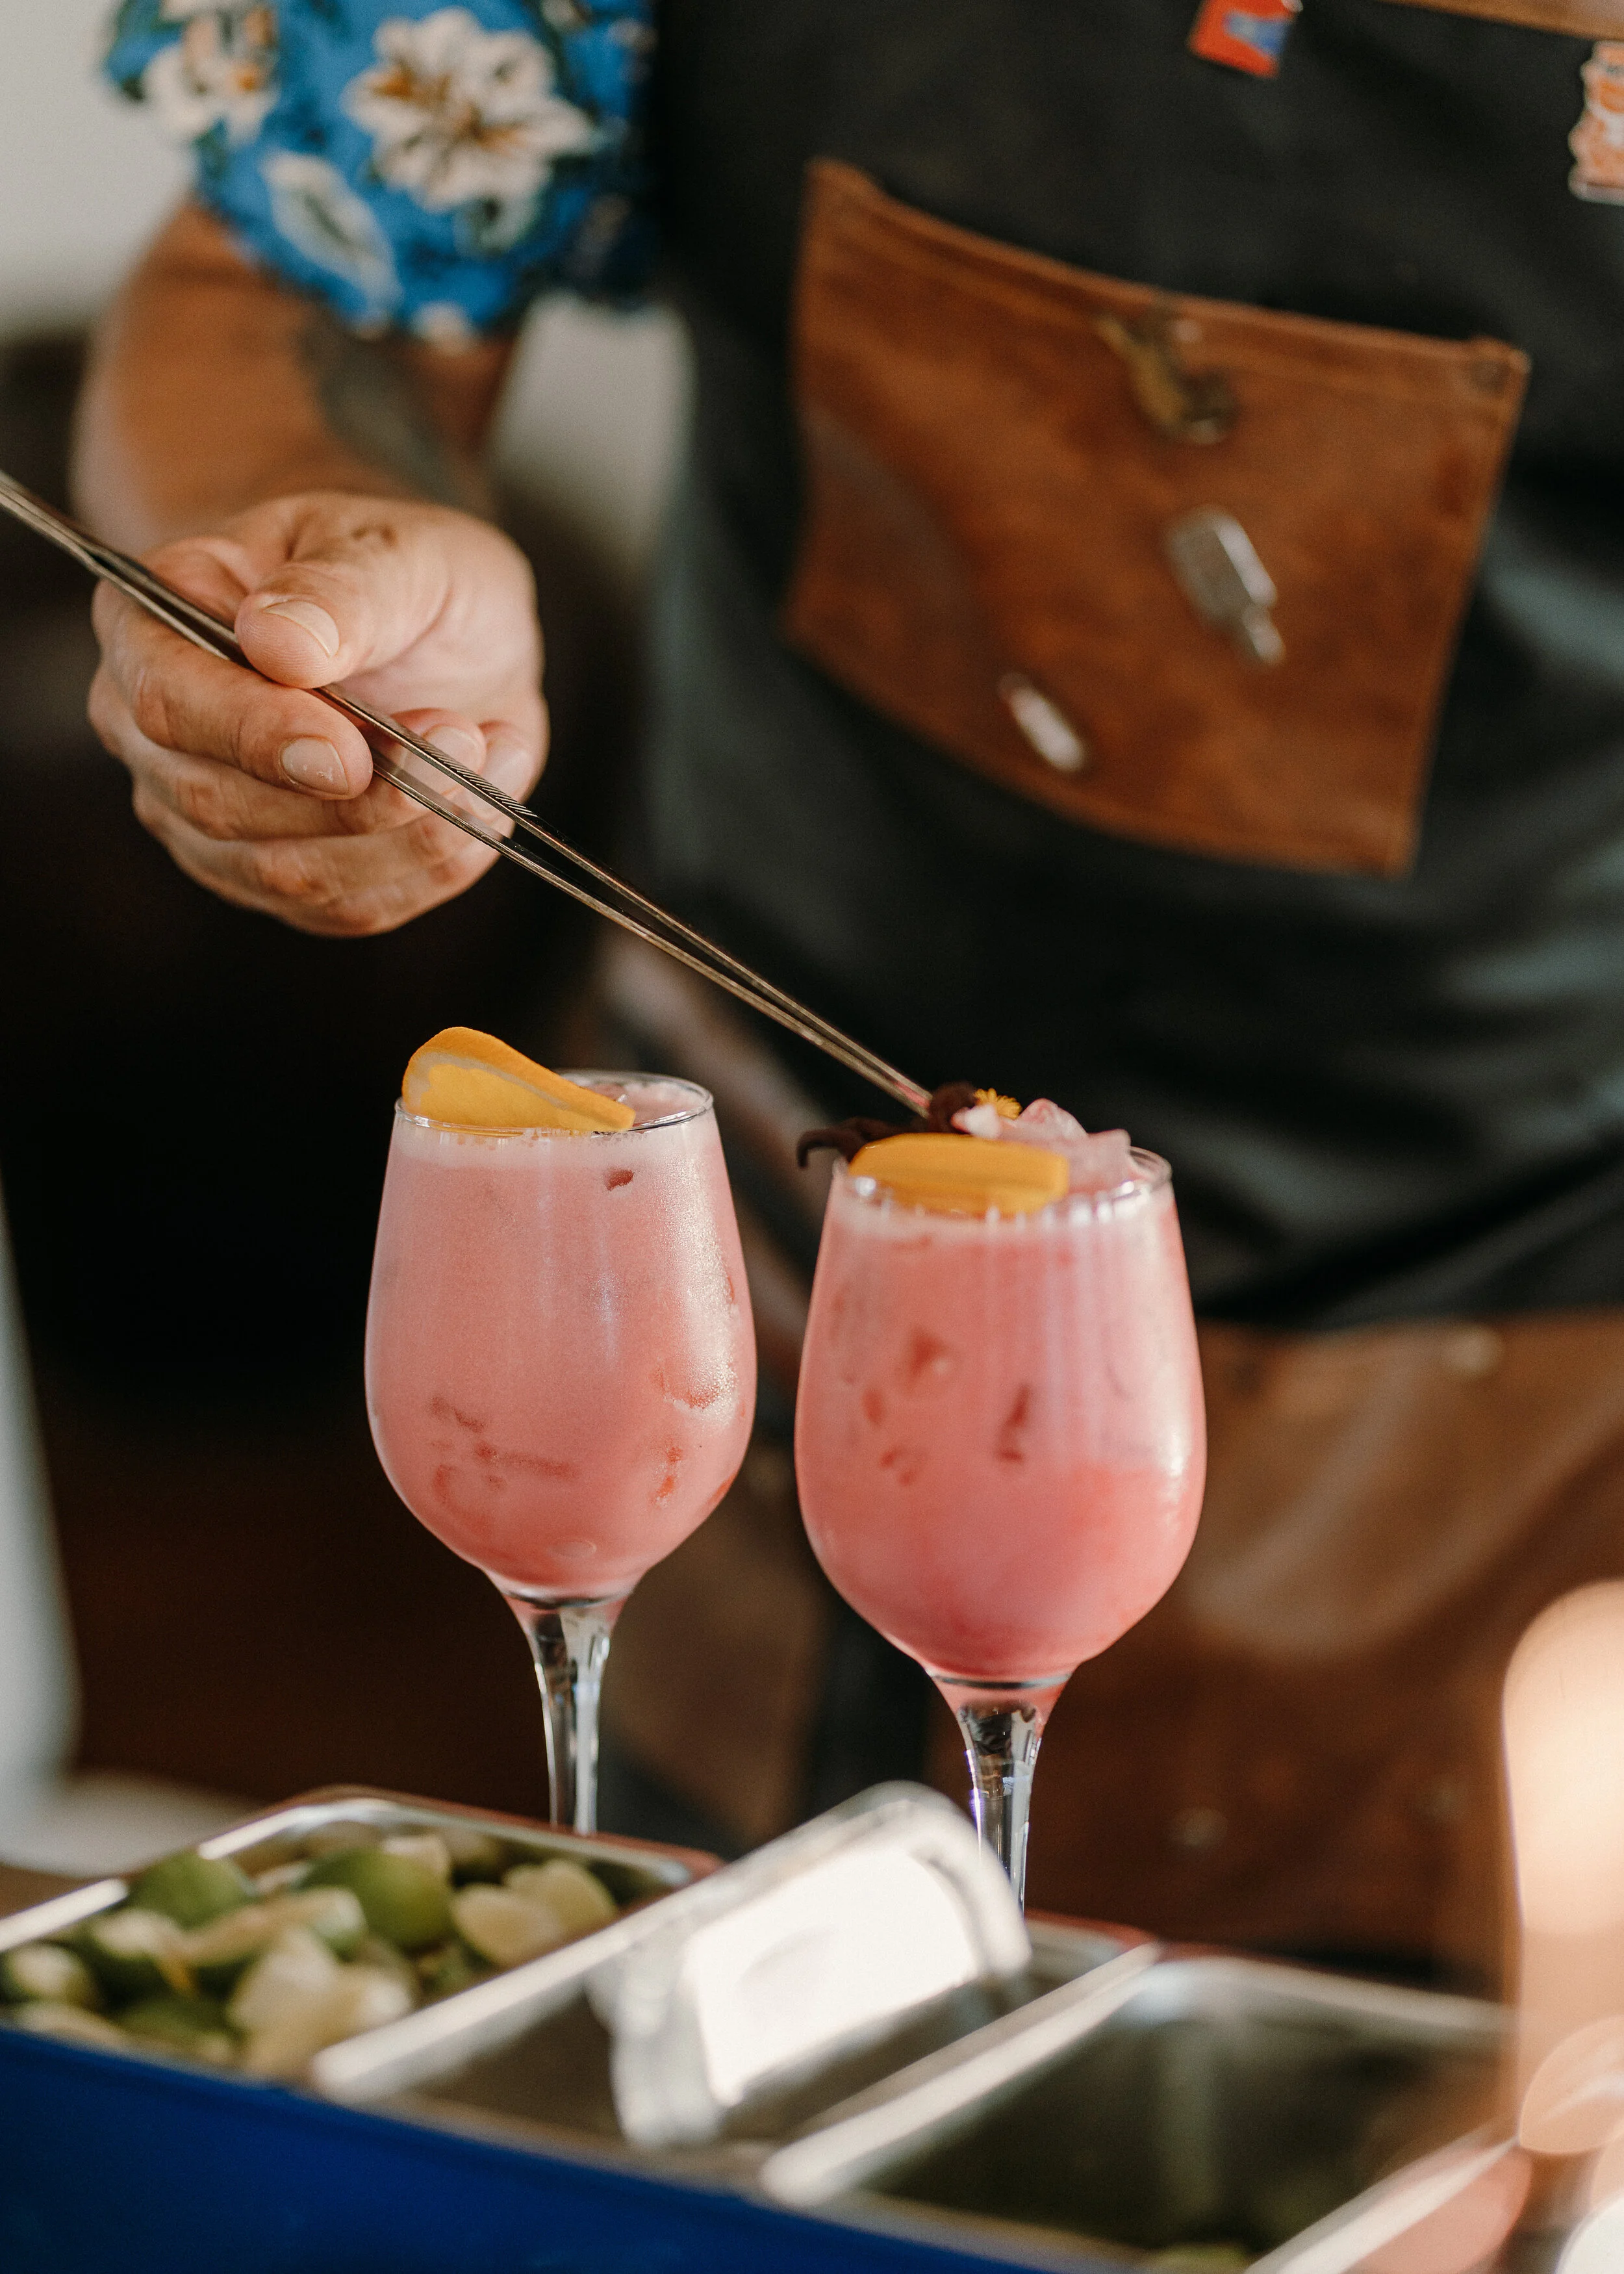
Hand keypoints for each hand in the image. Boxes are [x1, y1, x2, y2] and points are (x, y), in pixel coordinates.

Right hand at [88, 493, 546, 935]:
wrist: (439, 630)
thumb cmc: (400, 571)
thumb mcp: (397, 548)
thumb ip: (341, 591)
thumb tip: (278, 644)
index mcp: (153, 620)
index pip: (167, 701)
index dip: (256, 735)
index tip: (350, 749)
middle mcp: (159, 732)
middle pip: (218, 804)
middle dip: (355, 795)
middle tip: (461, 738)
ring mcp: (209, 817)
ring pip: (288, 873)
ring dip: (405, 835)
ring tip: (485, 756)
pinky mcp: (281, 878)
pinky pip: (347, 908)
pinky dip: (430, 866)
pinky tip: (480, 803)